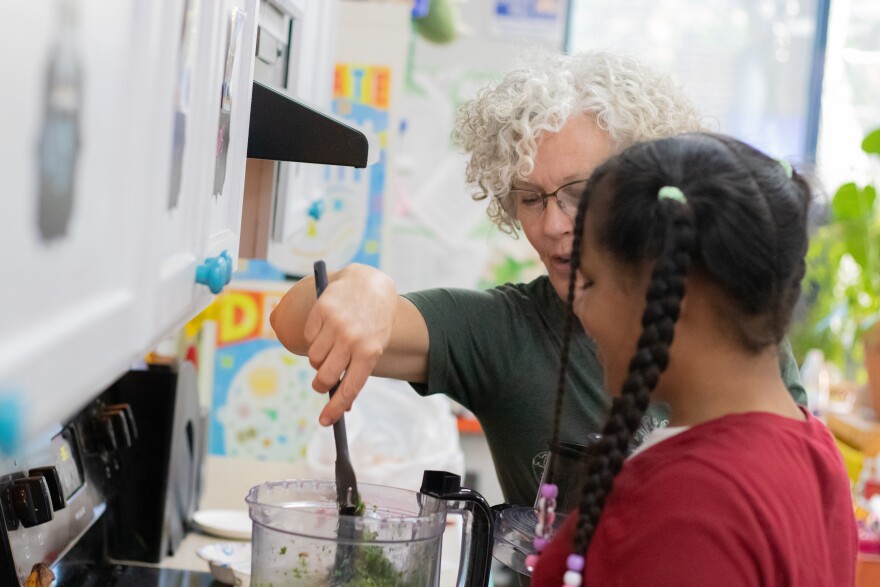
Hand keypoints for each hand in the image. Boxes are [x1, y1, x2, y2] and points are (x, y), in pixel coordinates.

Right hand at [303, 264, 397, 424]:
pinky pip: (309, 337)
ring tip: (330, 346)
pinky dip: (314, 339)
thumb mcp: (374, 346)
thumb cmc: (373, 323)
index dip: (335, 408)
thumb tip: (340, 404)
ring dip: (318, 359)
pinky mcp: (321, 310)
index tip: (324, 422)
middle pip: (325, 377)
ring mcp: (335, 323)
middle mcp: (352, 338)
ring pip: (314, 358)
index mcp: (370, 351)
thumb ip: (357, 371)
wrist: (370, 284)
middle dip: (321, 384)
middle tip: (322, 382)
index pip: (349, 388)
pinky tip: (326, 328)